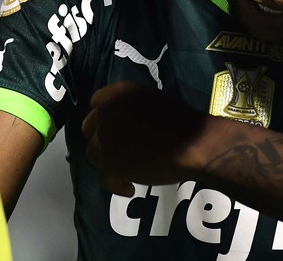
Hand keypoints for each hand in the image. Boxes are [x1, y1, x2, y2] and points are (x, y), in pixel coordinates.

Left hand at [82, 81, 207, 195]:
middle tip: (118, 150)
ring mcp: (105, 139)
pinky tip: (129, 188)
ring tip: (127, 172)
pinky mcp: (109, 163)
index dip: (103, 116)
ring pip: (94, 154)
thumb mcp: (152, 101)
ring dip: (108, 162)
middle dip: (101, 139)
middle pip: (90, 128)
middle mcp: (107, 113)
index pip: (96, 101)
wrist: (193, 144)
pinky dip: (116, 185)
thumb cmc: (180, 122)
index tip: (112, 127)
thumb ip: (130, 107)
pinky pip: (104, 178)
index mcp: (119, 93)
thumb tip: (121, 121)